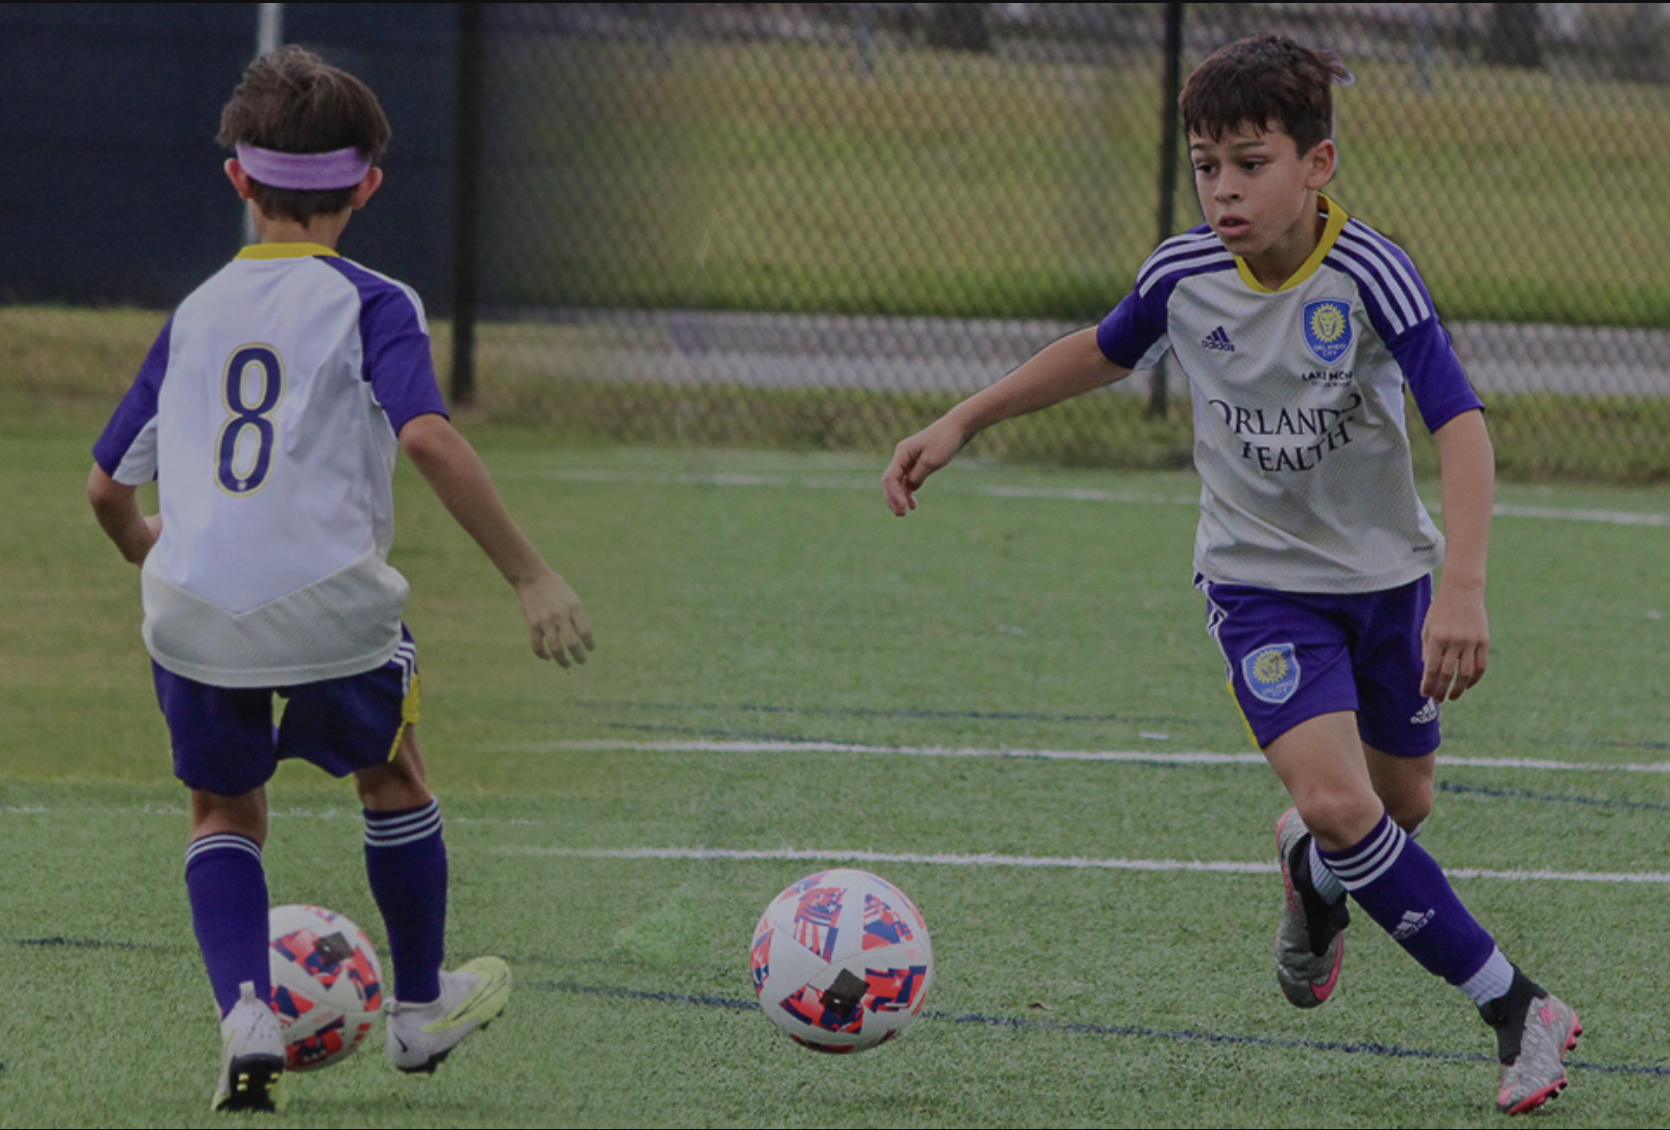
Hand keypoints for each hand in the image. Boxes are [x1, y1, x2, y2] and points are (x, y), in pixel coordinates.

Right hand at [517, 570, 594, 667]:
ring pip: (556, 648)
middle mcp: (561, 615)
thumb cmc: (556, 588)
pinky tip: (548, 657)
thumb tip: (583, 638)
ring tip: (567, 665)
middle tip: (582, 661)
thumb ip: (577, 616)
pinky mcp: (533, 624)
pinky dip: (543, 655)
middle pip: (573, 643)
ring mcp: (546, 620)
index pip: (586, 632)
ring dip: (562, 660)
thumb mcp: (572, 598)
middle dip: (579, 656)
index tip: (591, 649)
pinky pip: (538, 646)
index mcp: (574, 607)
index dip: (589, 643)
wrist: (532, 577)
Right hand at [882, 418, 966, 515]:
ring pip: (898, 483)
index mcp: (901, 453)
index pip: (890, 478)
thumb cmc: (944, 441)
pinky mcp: (917, 463)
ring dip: (899, 498)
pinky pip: (908, 481)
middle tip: (901, 515)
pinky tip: (913, 504)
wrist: (957, 428)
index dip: (893, 495)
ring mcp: (908, 460)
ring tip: (904, 513)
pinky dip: (909, 492)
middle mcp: (902, 457)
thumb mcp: (931, 461)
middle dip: (893, 499)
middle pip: (890, 482)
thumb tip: (908, 489)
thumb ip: (917, 477)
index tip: (903, 508)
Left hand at [1420, 581, 1487, 700]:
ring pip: (1466, 673)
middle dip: (1441, 690)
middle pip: (1448, 674)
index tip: (1424, 694)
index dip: (1428, 683)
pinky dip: (1474, 678)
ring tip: (1452, 697)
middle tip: (1437, 700)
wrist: (1462, 591)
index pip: (1432, 668)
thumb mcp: (1428, 627)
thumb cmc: (1440, 610)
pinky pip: (1481, 665)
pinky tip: (1467, 685)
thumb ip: (1427, 649)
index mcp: (1437, 638)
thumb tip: (1428, 670)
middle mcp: (1455, 641)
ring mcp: (1471, 641)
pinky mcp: (1484, 641)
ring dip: (1459, 688)